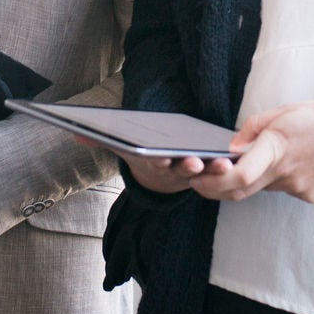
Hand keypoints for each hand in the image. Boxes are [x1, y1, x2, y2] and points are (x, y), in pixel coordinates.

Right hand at [100, 145, 226, 193]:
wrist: (161, 180)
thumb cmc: (143, 157)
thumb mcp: (122, 149)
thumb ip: (101, 141)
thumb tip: (75, 133)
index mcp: (152, 165)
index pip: (154, 163)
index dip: (157, 160)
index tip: (160, 157)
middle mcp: (173, 172)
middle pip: (180, 170)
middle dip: (187, 166)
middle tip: (195, 162)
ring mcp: (193, 174)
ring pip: (204, 173)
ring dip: (214, 169)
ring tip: (224, 162)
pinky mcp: (209, 170)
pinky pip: (219, 169)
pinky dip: (227, 164)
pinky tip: (238, 155)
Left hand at [188, 99, 313, 203]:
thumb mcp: (283, 111)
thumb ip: (253, 128)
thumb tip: (232, 147)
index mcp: (276, 148)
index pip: (238, 177)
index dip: (213, 182)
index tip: (198, 179)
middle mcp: (285, 173)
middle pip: (241, 191)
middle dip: (218, 188)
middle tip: (204, 181)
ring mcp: (299, 188)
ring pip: (265, 188)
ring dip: (256, 178)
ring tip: (268, 157)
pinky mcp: (311, 196)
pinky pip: (286, 190)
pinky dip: (282, 179)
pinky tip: (296, 162)